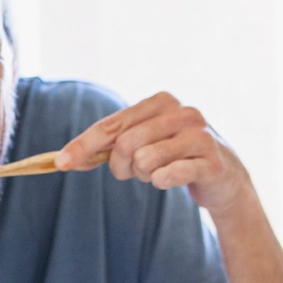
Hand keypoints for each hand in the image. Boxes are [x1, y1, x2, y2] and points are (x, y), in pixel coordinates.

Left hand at [55, 91, 251, 217]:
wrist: (222, 176)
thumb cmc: (173, 156)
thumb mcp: (142, 142)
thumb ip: (108, 144)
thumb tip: (65, 158)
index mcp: (162, 101)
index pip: (112, 124)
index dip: (83, 145)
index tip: (61, 163)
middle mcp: (183, 112)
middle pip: (126, 143)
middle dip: (120, 166)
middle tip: (132, 172)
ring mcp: (200, 135)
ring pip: (145, 160)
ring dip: (144, 175)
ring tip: (159, 172)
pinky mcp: (212, 161)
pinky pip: (168, 176)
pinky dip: (162, 182)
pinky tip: (172, 178)